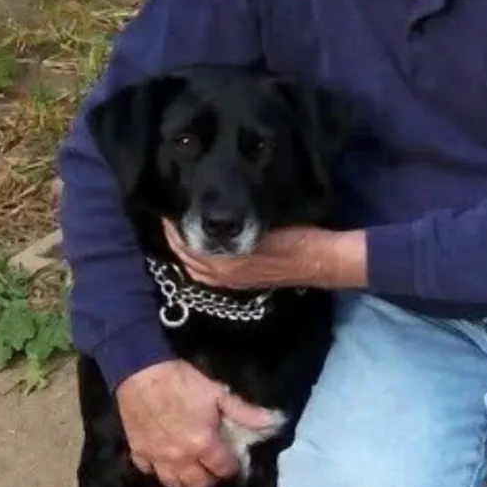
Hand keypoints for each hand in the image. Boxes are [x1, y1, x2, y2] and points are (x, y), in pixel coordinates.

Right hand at [115, 359, 279, 486]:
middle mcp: (181, 457)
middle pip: (199, 482)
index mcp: (203, 444)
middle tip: (214, 464)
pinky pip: (148, 470)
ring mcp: (157, 457)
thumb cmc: (183, 379)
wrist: (143, 371)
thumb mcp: (218, 392)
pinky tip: (164, 460)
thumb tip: (273, 421)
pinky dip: (158, 469)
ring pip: (173, 482)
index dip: (233, 466)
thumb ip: (244, 411)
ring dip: (185, 479)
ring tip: (193, 468)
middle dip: (210, 476)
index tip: (235, 459)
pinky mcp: (138, 451)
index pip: (223, 468)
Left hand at [163, 220, 367, 290]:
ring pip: (192, 265)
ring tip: (179, 226)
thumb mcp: (260, 218)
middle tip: (170, 211)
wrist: (318, 260)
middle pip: (182, 255)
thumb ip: (230, 217)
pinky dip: (195, 259)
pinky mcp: (238, 284)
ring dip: (183, 248)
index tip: (168, 202)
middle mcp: (220, 274)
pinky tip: (197, 246)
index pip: (183, 241)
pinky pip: (205, 273)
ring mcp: (229, 281)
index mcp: (222, 260)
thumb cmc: (293, 235)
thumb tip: (204, 204)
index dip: (173, 222)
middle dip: (174, 235)